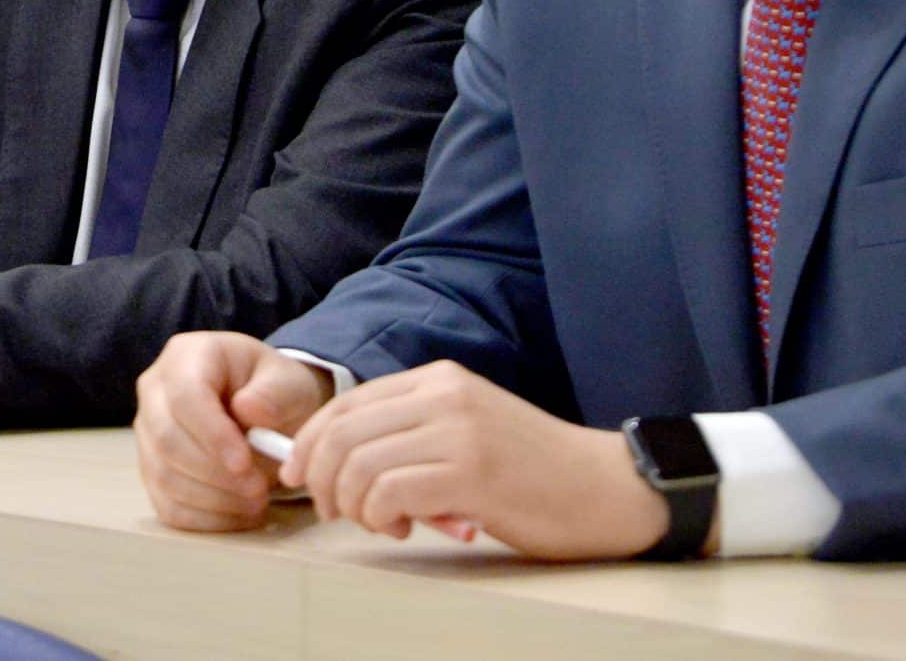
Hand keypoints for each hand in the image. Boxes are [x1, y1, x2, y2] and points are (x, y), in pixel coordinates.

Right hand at [133, 331, 334, 530]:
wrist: (263, 410)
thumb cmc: (274, 391)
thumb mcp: (288, 382)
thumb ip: (274, 393)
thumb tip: (248, 410)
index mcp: (187, 356)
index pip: (185, 395)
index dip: (211, 434)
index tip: (245, 463)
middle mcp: (155, 390)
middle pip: (167, 438)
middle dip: (215, 473)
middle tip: (259, 489)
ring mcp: (148, 432)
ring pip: (164, 475)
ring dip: (213, 499)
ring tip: (257, 502)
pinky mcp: (152, 470)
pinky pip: (167, 505)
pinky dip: (205, 520)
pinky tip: (239, 515)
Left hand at [280, 360, 671, 559]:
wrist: (607, 488)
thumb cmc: (534, 472)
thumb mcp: (466, 431)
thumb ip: (412, 433)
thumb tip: (338, 461)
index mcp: (438, 379)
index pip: (347, 402)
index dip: (310, 442)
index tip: (298, 475)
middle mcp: (443, 395)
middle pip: (342, 432)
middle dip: (320, 478)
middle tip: (333, 512)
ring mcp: (457, 431)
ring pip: (358, 464)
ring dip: (352, 504)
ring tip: (380, 523)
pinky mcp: (470, 473)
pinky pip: (388, 492)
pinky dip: (380, 517)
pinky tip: (403, 527)